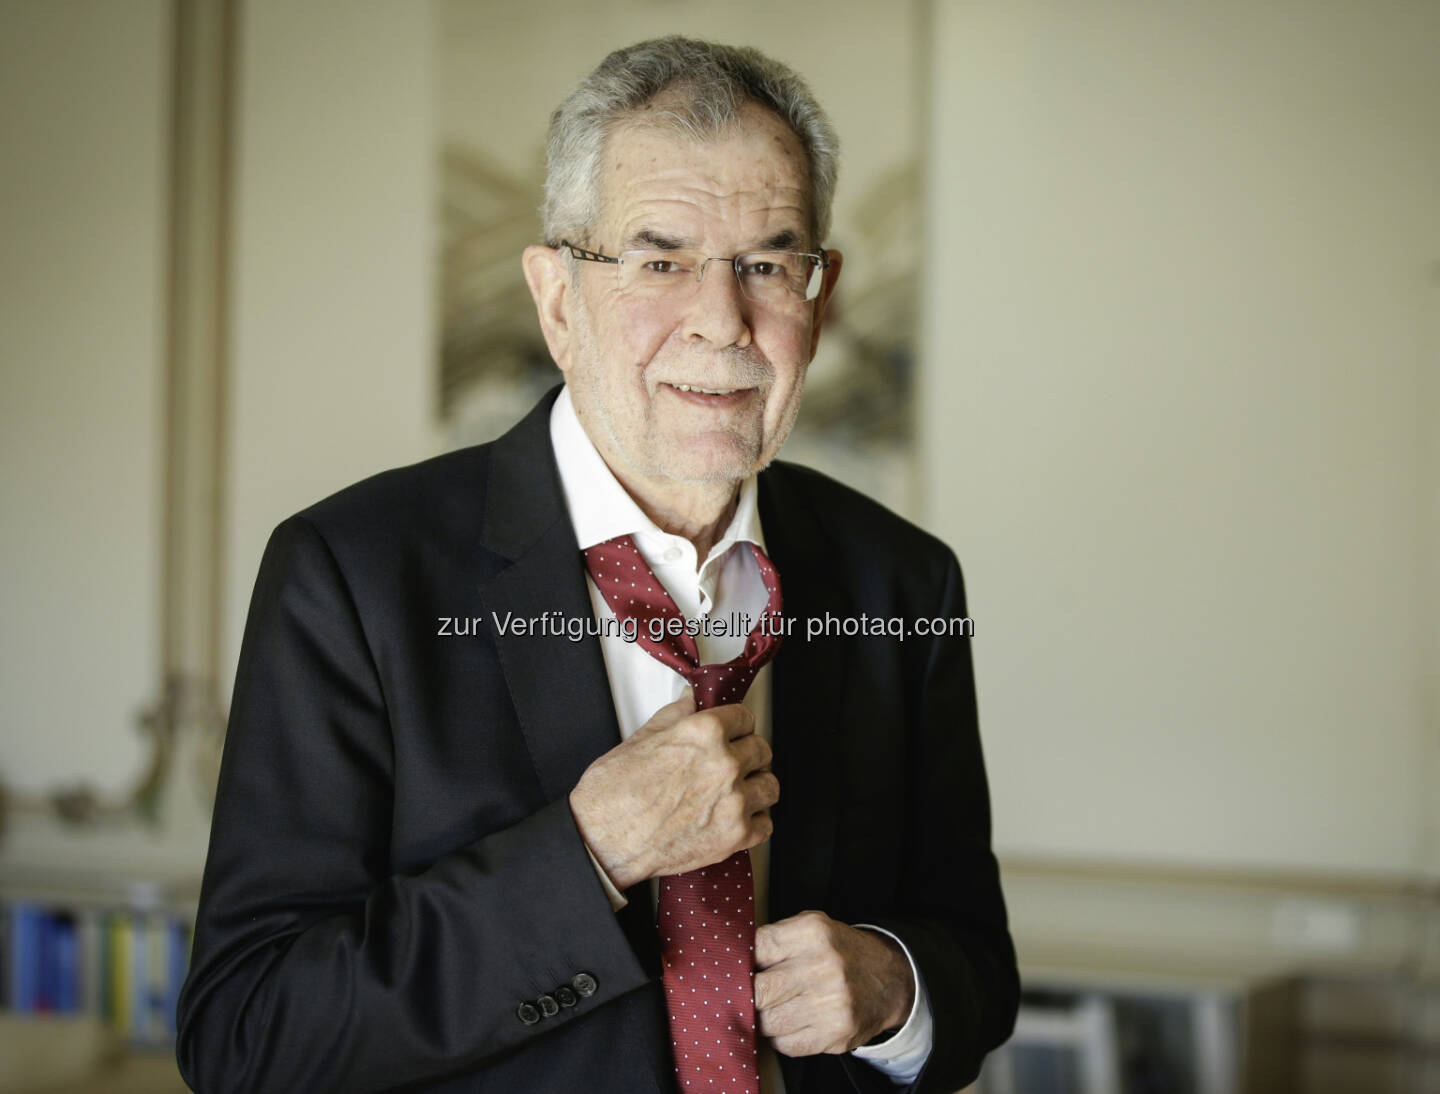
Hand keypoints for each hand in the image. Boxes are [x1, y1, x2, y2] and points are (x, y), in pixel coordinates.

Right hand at [569, 691, 778, 889]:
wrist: (603, 840)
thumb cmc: (614, 792)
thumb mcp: (642, 738)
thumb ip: (675, 716)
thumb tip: (690, 700)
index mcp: (705, 732)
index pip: (744, 718)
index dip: (736, 725)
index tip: (732, 733)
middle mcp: (725, 763)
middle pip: (761, 750)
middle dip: (747, 754)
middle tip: (732, 763)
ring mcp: (734, 801)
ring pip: (769, 786)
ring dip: (755, 787)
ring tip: (737, 792)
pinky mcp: (734, 837)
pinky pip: (765, 825)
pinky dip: (753, 822)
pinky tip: (735, 818)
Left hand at [754, 911, 914, 1056]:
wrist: (889, 979)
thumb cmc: (840, 952)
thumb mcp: (814, 927)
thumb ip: (776, 938)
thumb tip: (733, 960)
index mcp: (813, 932)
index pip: (755, 948)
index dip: (742, 962)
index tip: (739, 968)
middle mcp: (823, 966)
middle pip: (758, 990)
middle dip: (749, 994)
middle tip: (753, 992)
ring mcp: (831, 1002)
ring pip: (768, 1021)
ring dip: (765, 1018)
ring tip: (776, 1007)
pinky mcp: (835, 1033)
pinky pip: (786, 1044)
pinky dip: (782, 1037)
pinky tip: (793, 1023)